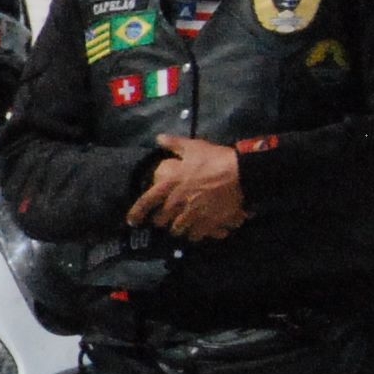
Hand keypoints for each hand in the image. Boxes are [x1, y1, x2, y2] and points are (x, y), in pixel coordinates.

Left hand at [128, 133, 247, 241]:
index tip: (132, 221)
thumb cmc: (215, 159)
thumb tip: (159, 138)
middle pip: (161, 220)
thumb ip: (174, 144)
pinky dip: (196, 234)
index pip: (146, 202)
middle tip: (167, 219)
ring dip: (179, 229)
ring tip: (183, 225)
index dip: (136, 213)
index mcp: (170, 184)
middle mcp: (177, 202)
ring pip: (178, 230)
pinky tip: (199, 231)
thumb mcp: (193, 147)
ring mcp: (192, 214)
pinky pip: (196, 235)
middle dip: (163, 220)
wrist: (241, 174)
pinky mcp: (208, 223)